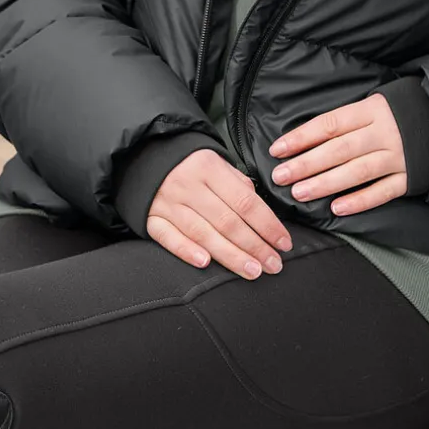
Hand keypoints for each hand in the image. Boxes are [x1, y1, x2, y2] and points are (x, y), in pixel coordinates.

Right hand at [145, 147, 294, 279]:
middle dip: (255, 246)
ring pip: (203, 234)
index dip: (268, 225)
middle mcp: (188, 186)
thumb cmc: (190, 164)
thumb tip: (261, 213)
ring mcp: (167, 204)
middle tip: (274, 265)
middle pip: (228, 222)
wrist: (143, 157)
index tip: (284, 243)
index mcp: (209, 168)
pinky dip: (186, 250)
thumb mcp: (216, 162)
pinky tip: (205, 263)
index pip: (245, 202)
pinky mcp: (150, 218)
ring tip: (253, 271)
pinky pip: (168, 238)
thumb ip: (238, 184)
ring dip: (231, 255)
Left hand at [267, 93, 407, 216]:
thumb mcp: (375, 104)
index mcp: (371, 110)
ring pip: (358, 172)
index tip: (277, 150)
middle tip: (281, 176)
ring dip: (326, 183)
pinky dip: (360, 201)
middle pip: (339, 149)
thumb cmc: (402, 111)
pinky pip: (383, 191)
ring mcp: (398, 156)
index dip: (302, 137)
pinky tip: (337, 209)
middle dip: (306, 164)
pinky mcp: (410, 177)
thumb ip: (347, 121)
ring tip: (300, 193)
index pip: (330, 124)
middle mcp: (384, 133)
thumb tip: (305, 140)